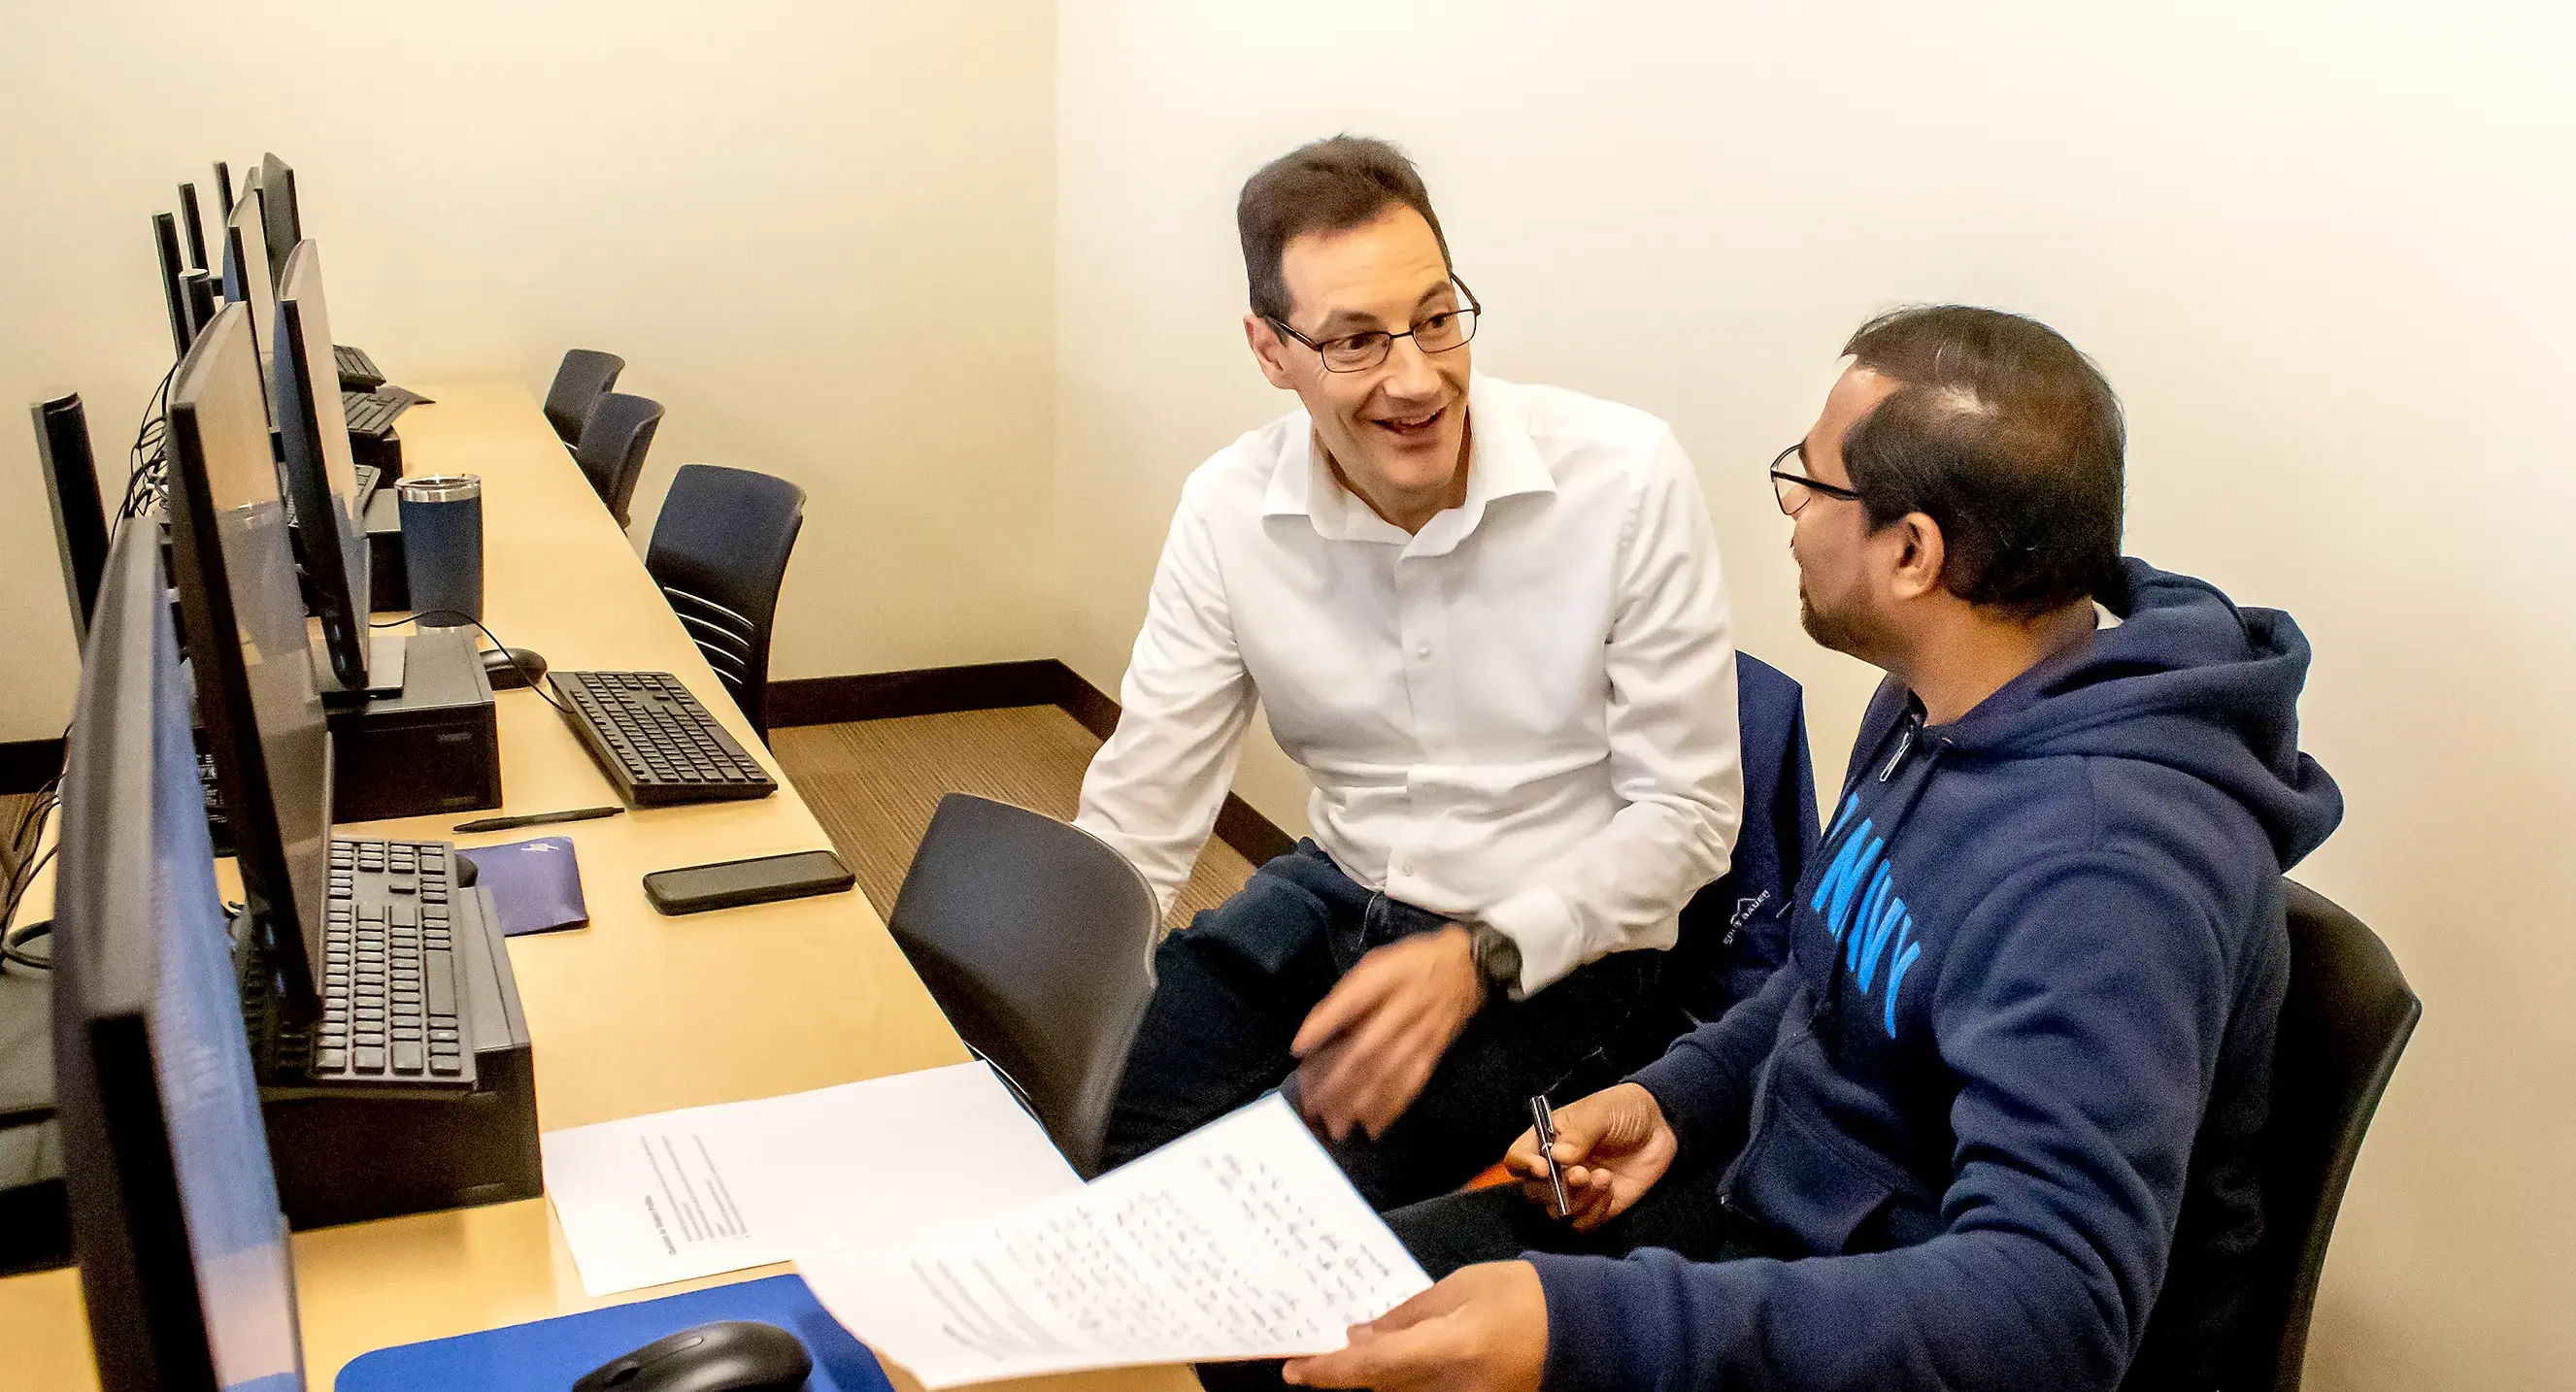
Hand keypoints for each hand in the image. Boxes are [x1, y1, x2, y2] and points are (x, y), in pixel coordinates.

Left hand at [1281, 1260, 1546, 1391]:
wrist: (1583, 1332)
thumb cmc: (1521, 1295)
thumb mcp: (1459, 1288)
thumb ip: (1406, 1317)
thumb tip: (1359, 1337)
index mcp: (1450, 1349)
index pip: (1372, 1369)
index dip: (1328, 1373)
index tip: (1293, 1371)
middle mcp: (1454, 1389)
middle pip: (1382, 1390)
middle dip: (1348, 1374)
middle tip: (1316, 1356)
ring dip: (1377, 1378)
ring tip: (1356, 1355)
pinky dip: (1404, 1383)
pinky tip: (1398, 1363)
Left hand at [1291, 925, 1483, 1141]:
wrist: (1466, 969)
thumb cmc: (1411, 965)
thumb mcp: (1377, 964)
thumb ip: (1348, 995)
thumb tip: (1317, 1029)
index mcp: (1386, 980)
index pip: (1351, 1003)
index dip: (1324, 1025)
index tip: (1298, 1049)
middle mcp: (1404, 1010)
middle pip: (1366, 1049)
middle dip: (1336, 1080)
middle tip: (1312, 1104)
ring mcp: (1421, 1035)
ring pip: (1387, 1072)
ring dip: (1359, 1100)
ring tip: (1336, 1123)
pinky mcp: (1433, 1053)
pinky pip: (1411, 1082)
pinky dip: (1391, 1106)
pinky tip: (1373, 1125)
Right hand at [1502, 1082, 1675, 1230]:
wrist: (1660, 1126)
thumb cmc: (1623, 1109)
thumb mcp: (1600, 1112)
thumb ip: (1579, 1134)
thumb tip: (1557, 1156)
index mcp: (1547, 1140)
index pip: (1517, 1158)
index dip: (1524, 1166)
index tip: (1544, 1169)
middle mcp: (1555, 1168)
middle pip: (1533, 1191)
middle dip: (1555, 1188)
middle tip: (1581, 1175)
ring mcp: (1575, 1189)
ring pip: (1557, 1211)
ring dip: (1579, 1200)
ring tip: (1604, 1177)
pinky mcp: (1597, 1205)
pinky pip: (1583, 1223)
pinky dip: (1595, 1212)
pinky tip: (1611, 1189)